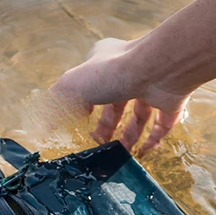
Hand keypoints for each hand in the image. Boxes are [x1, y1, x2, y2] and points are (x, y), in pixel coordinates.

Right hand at [49, 0, 215, 154]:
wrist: (158, 69)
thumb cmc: (112, 73)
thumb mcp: (73, 86)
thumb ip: (57, 104)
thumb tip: (43, 126)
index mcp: (104, 61)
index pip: (91, 83)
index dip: (84, 103)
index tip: (80, 122)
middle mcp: (129, 72)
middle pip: (115, 103)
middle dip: (106, 126)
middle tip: (99, 145)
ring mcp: (152, 86)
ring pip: (139, 115)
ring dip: (129, 136)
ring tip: (121, 153)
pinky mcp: (171, 100)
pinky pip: (162, 124)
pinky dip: (153, 139)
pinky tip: (143, 152)